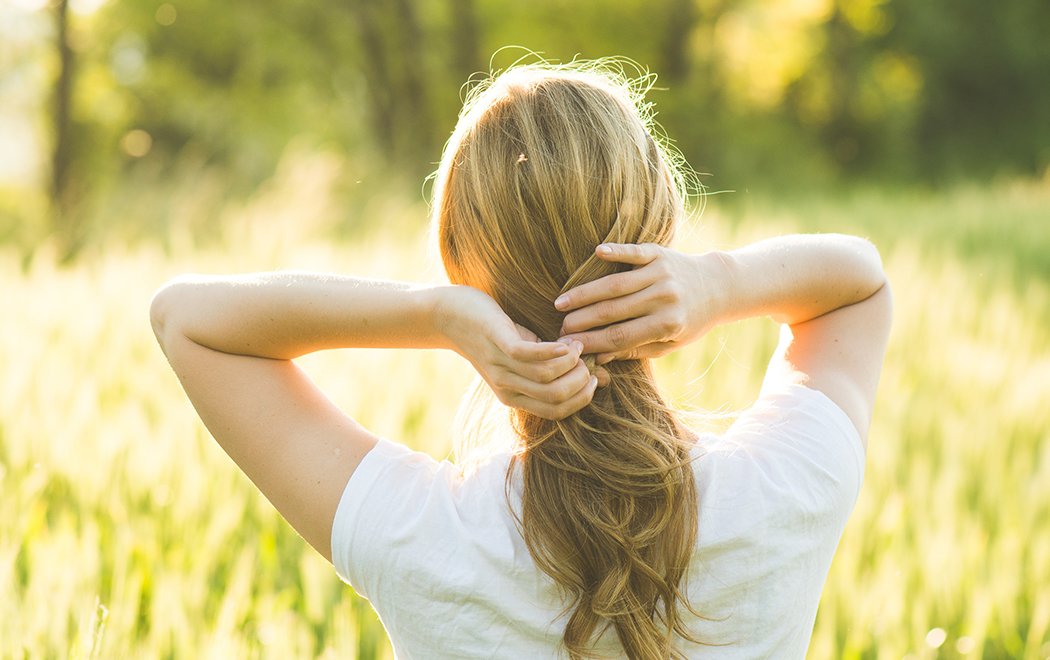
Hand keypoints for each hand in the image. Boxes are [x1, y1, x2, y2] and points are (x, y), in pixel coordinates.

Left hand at [438, 285, 597, 419]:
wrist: (452, 315)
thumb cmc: (495, 333)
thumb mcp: (527, 355)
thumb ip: (557, 368)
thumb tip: (601, 378)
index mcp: (515, 396)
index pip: (557, 411)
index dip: (582, 398)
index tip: (595, 377)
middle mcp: (507, 388)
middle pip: (557, 398)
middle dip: (581, 381)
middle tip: (589, 359)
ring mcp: (501, 367)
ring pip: (547, 379)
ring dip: (572, 363)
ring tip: (579, 345)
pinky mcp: (499, 344)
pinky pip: (531, 356)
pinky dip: (555, 351)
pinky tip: (567, 342)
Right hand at [556, 243, 717, 363]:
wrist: (718, 286)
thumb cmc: (690, 321)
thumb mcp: (669, 343)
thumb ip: (635, 349)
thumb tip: (598, 358)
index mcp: (668, 324)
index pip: (620, 336)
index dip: (592, 342)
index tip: (569, 347)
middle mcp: (664, 298)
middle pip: (613, 311)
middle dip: (582, 321)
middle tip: (559, 328)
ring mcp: (661, 274)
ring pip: (615, 285)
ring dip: (585, 293)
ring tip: (561, 303)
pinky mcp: (659, 253)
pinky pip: (634, 252)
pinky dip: (616, 251)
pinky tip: (595, 252)